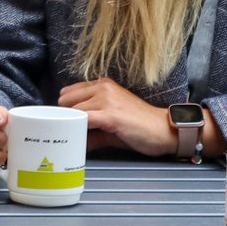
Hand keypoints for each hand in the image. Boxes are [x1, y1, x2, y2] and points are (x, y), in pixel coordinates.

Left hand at [58, 79, 179, 157]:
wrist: (164, 130)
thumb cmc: (140, 127)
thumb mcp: (111, 124)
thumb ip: (92, 130)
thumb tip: (76, 140)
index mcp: (102, 85)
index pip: (69, 92)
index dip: (64, 110)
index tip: (63, 123)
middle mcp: (103, 87)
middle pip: (66, 100)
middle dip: (64, 116)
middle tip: (66, 132)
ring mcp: (106, 99)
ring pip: (73, 110)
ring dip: (70, 124)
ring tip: (72, 138)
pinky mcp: (111, 115)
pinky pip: (84, 120)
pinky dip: (78, 130)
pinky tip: (79, 140)